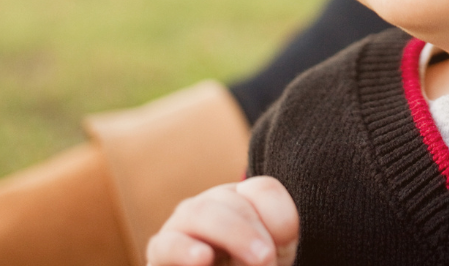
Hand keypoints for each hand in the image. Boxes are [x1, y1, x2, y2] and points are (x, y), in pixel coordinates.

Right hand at [146, 176, 298, 265]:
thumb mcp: (270, 255)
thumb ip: (273, 240)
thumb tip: (264, 250)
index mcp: (240, 202)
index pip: (262, 190)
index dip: (279, 214)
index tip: (288, 242)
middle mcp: (208, 208)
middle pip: (228, 198)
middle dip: (250, 228)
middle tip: (267, 258)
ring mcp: (180, 228)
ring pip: (199, 213)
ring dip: (231, 233)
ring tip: (257, 258)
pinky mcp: (160, 255)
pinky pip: (167, 245)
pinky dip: (184, 250)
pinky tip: (202, 258)